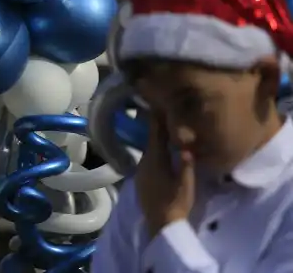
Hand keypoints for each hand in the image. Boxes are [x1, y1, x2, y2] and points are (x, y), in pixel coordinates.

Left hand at [135, 114, 194, 237]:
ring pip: (148, 150)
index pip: (155, 134)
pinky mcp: (141, 179)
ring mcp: (140, 171)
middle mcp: (144, 162)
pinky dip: (152, 151)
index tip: (157, 103)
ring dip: (154, 139)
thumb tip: (186, 146)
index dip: (156, 118)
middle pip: (150, 140)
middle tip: (161, 112)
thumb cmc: (176, 203)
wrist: (160, 224)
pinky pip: (147, 159)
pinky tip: (159, 152)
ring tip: (162, 129)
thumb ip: (186, 165)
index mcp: (155, 160)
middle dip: (155, 126)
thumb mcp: (186, 184)